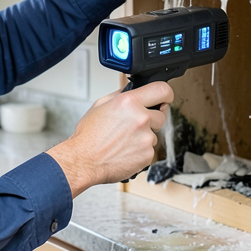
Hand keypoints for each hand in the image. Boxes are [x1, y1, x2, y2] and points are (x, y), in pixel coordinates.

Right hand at [47, 81, 173, 197]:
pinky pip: (150, 149)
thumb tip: (132, 90)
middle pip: (161, 114)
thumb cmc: (88, 136)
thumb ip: (120, 95)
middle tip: (133, 125)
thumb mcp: (100, 105)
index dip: (166, 94)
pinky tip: (125, 150)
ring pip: (154, 134)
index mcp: (129, 102)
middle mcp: (141, 118)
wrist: (84, 161)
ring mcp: (146, 138)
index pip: (163, 90)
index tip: (165, 98)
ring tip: (123, 141)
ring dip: (143, 136)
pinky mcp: (148, 155)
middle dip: (151, 118)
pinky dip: (140, 150)